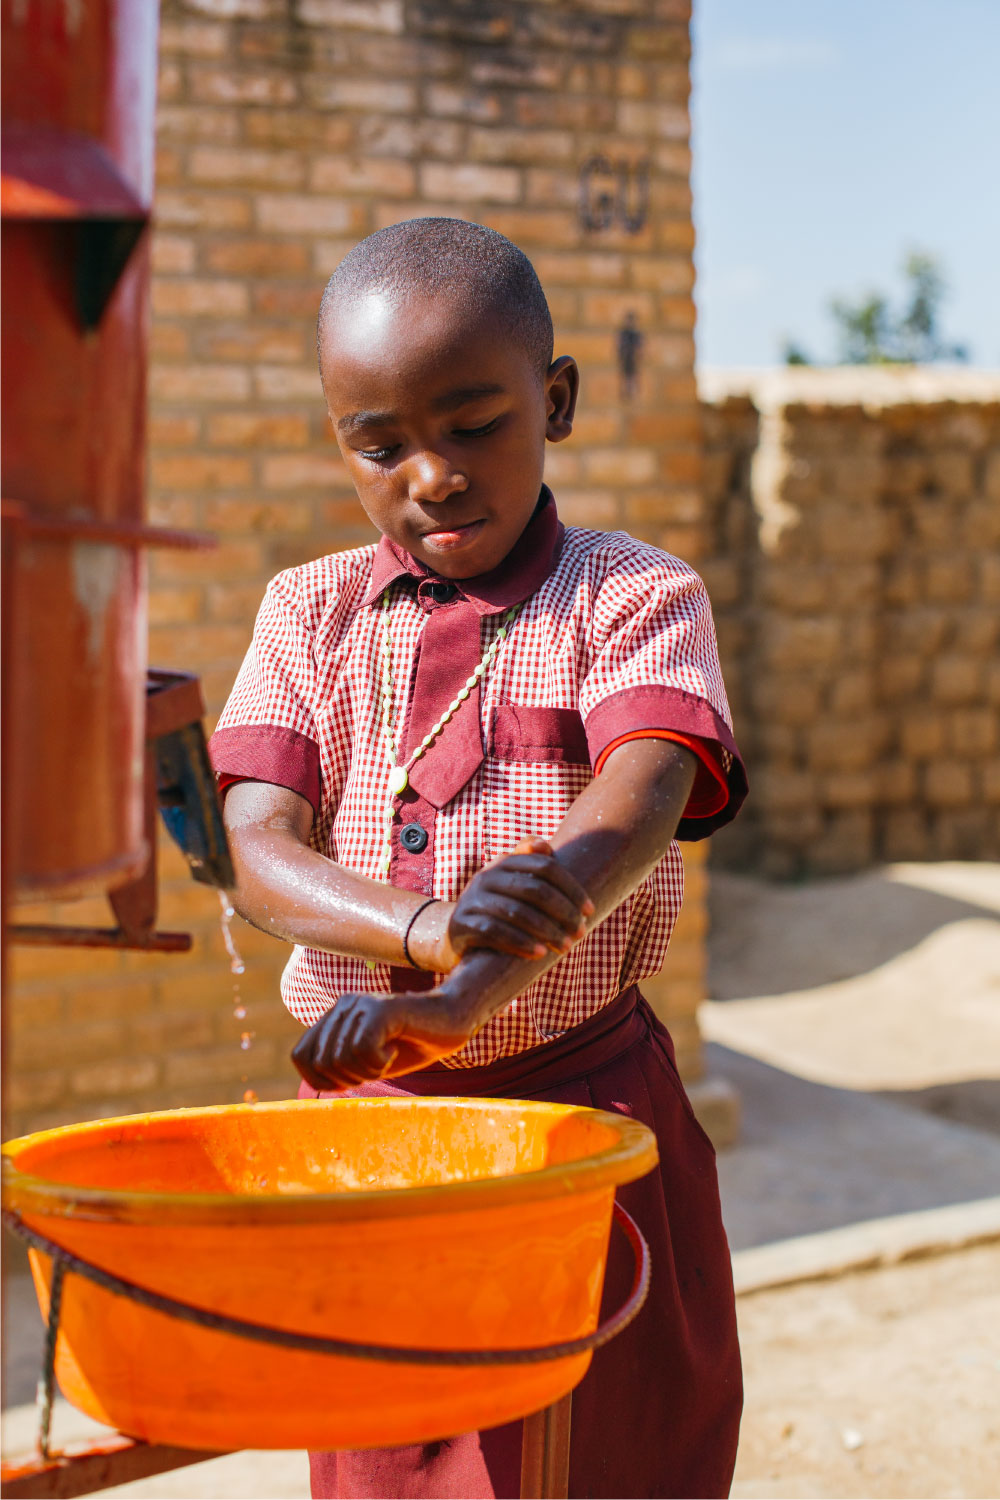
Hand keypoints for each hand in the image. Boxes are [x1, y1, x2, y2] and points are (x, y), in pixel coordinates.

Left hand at [291, 989, 472, 1090]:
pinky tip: (395, 1049)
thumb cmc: (414, 1044)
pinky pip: (364, 1048)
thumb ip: (343, 1067)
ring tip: (389, 1057)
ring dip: (368, 1070)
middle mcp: (342, 1006)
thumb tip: (319, 1084)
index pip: (300, 1056)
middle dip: (350, 1078)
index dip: (321, 1080)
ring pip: (341, 1057)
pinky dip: (380, 1061)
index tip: (351, 1081)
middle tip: (378, 1067)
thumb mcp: (370, 1061)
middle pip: (322, 1062)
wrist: (453, 1020)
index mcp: (335, 1018)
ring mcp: (360, 1004)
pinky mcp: (380, 1008)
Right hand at [446, 836, 593, 960]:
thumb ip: (528, 864)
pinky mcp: (461, 924)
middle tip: (580, 933)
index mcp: (504, 863)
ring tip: (565, 947)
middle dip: (563, 912)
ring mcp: (472, 900)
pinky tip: (539, 953)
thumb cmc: (494, 909)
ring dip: (547, 931)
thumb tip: (545, 846)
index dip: (572, 888)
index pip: (545, 866)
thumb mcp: (509, 884)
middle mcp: (487, 877)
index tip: (589, 911)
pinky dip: (521, 942)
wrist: (451, 934)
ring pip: (517, 912)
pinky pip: (495, 931)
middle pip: (535, 889)